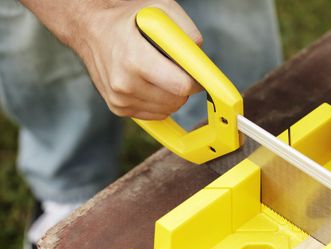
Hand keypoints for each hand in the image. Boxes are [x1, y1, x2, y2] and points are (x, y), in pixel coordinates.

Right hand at [64, 0, 202, 119]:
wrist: (89, 29)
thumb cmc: (126, 18)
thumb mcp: (158, 10)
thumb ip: (185, 30)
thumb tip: (200, 55)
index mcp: (134, 59)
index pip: (180, 85)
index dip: (196, 81)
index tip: (199, 75)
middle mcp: (124, 83)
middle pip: (176, 100)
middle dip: (184, 88)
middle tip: (179, 70)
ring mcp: (119, 98)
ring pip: (167, 110)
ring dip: (172, 95)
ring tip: (162, 73)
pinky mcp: (118, 108)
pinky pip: (155, 114)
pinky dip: (160, 102)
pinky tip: (151, 83)